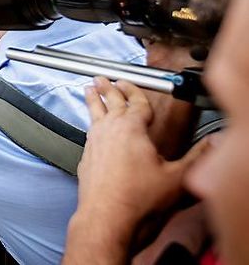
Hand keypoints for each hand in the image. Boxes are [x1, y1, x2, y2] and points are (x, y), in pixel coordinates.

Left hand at [74, 78, 203, 234]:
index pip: (135, 102)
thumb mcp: (178, 177)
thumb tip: (211, 144)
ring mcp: (94, 144)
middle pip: (108, 102)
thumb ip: (196, 157)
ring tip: (88, 92)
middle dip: (107, 88)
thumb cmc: (137, 200)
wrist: (108, 219)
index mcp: (131, 129)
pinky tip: (92, 130)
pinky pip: (89, 133)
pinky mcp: (86, 159)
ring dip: (92, 101)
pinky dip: (91, 125)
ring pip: (93, 115)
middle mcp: (108, 132)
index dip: (134, 90)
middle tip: (101, 78)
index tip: (130, 82)